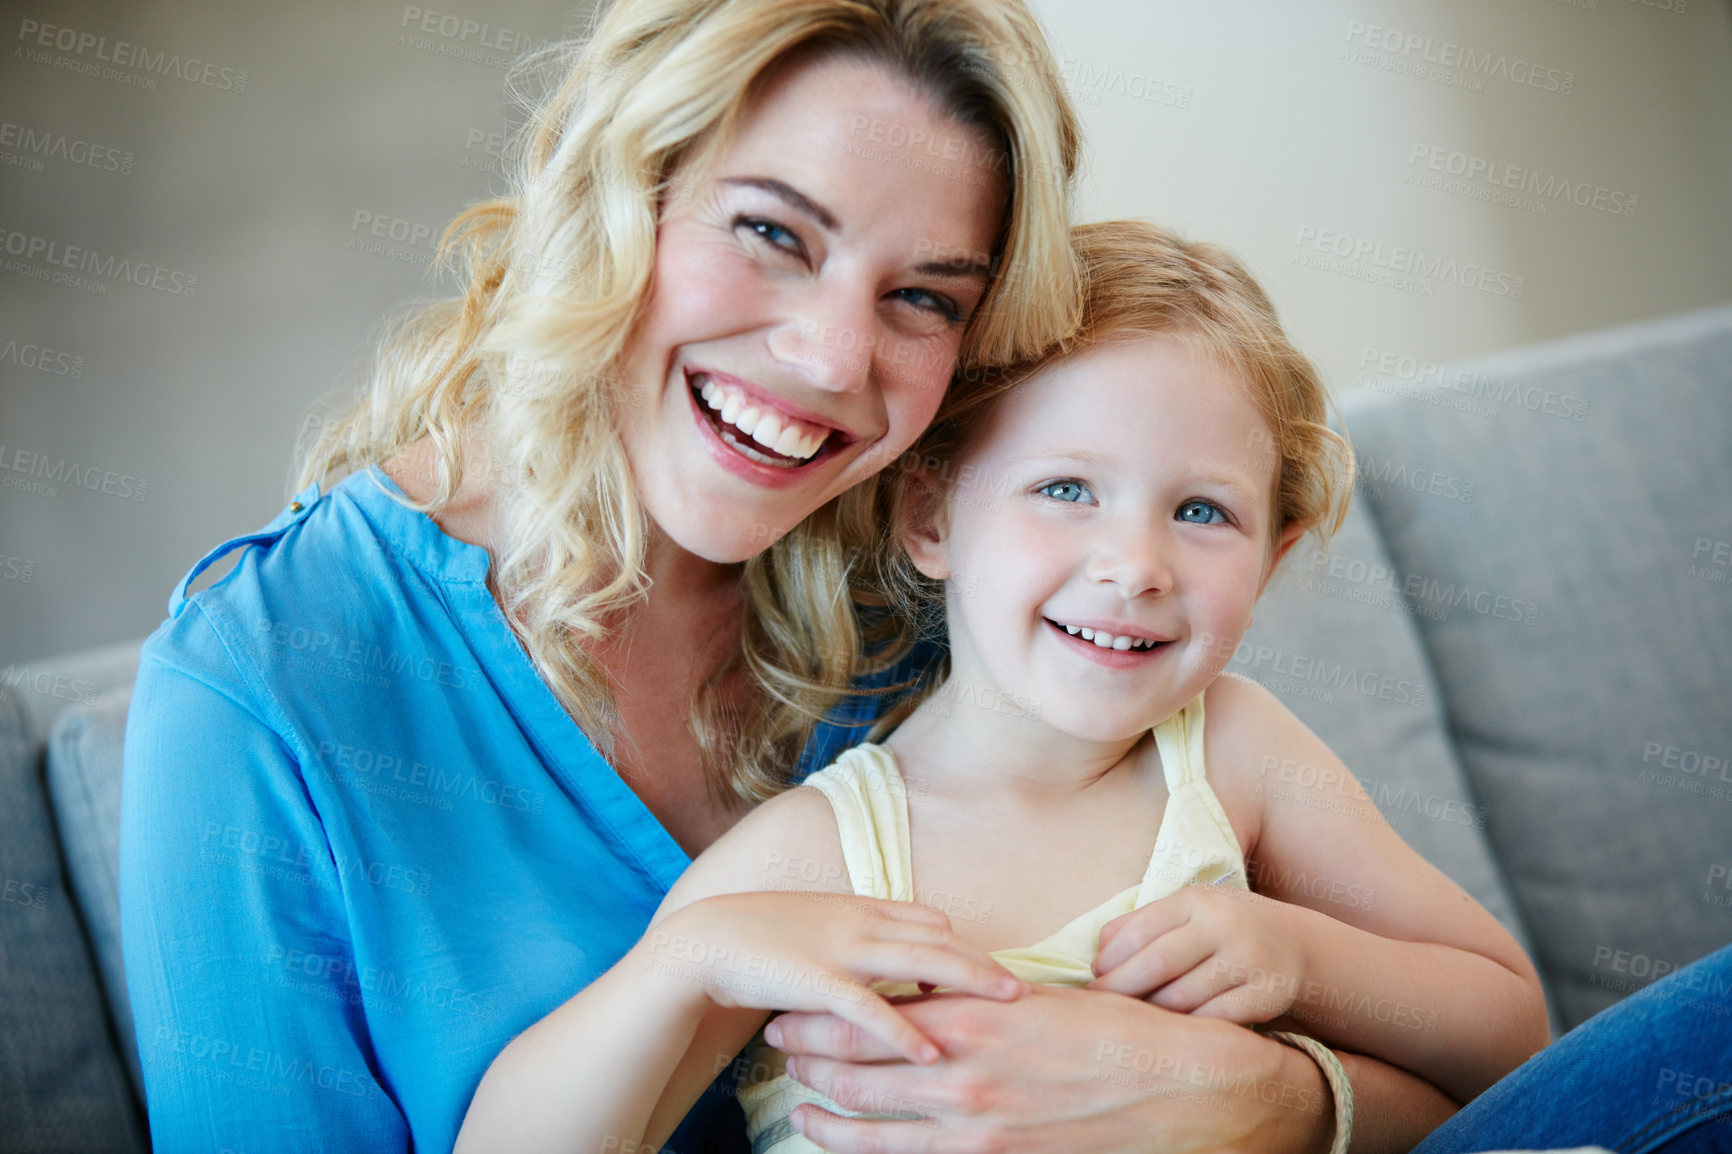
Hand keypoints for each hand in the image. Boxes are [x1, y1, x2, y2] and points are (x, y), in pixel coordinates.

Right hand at [641, 892, 1023, 1063]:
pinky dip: (906, 1031)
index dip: (965, 944)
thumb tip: (892, 958)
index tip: (997, 966)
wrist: (704, 942)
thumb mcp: (817, 927)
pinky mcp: (818, 982)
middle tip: (1027, 986)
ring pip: (922, 964)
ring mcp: (842, 949)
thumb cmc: (759, 939)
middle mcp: (860, 922)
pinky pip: (872, 1010)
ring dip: (969, 984)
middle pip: (940, 939)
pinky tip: (932, 1053)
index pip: (930, 921)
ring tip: (1008, 1006)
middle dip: (986, 962)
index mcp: (859, 907)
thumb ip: (856, 937)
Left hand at [765, 985, 1333, 1152]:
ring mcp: (976, 1127)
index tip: (792, 1005)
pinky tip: (851, 1150)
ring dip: (823, 1116)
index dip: (819, 1013)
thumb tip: (932, 992)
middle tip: (777, 1046)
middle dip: (806, 1059)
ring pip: (870, 1127)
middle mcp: (962, 1073)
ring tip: (797, 1105)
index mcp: (971, 1016)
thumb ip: (976, 997)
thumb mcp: (1038, 996)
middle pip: (852, 1070)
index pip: (867, 1014)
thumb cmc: (1116, 1032)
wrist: (1185, 1090)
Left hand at [1089, 885, 1310, 1023]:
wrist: (1296, 944)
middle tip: (1100, 1003)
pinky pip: (1215, 1020)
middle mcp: (1224, 925)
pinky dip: (1188, 1028)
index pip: (1141, 929)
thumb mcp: (1188, 911)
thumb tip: (1099, 954)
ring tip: (1133, 1018)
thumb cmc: (1223, 929)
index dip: (1111, 958)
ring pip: (1183, 997)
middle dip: (1121, 987)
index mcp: (1197, 900)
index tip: (1095, 977)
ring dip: (1151, 1012)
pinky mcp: (1267, 994)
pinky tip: (1172, 1032)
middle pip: (1158, 962)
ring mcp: (1248, 960)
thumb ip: (1142, 924)